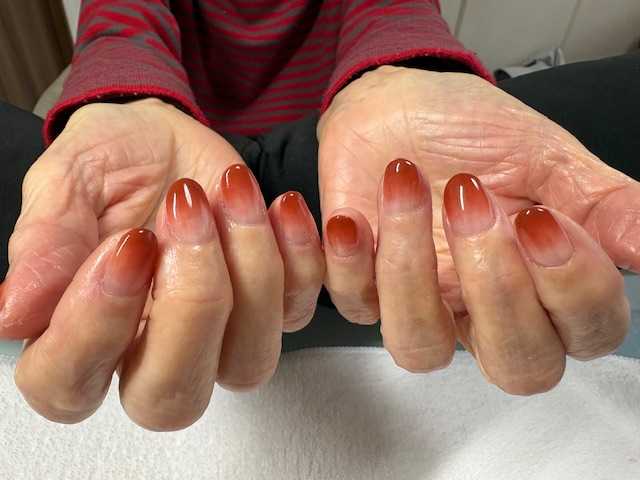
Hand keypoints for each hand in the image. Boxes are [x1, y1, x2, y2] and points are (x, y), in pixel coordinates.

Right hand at [1, 99, 323, 428]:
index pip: (69, 383)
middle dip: (190, 305)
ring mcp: (219, 337)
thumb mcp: (68, 181)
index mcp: (81, 335)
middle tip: (184, 214)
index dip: (94, 326)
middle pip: (172, 398)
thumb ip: (46, 242)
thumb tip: (12, 315)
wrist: (165, 138)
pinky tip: (278, 205)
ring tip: (228, 191)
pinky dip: (299, 257)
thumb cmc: (111, 162)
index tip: (125, 245)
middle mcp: (151, 353)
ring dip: (251, 273)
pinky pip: (301, 310)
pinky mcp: (273, 306)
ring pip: (249, 362)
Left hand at [318, 66, 635, 393]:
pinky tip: (351, 215)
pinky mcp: (362, 285)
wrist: (398, 105)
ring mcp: (421, 302)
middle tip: (475, 206)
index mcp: (542, 283)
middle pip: (514, 367)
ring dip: (410, 269)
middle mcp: (484, 308)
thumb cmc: (473, 132)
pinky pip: (352, 303)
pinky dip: (347, 259)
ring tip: (407, 185)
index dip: (571, 289)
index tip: (541, 217)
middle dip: (498, 291)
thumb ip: (605, 204)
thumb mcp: (548, 156)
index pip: (583, 333)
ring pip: (419, 348)